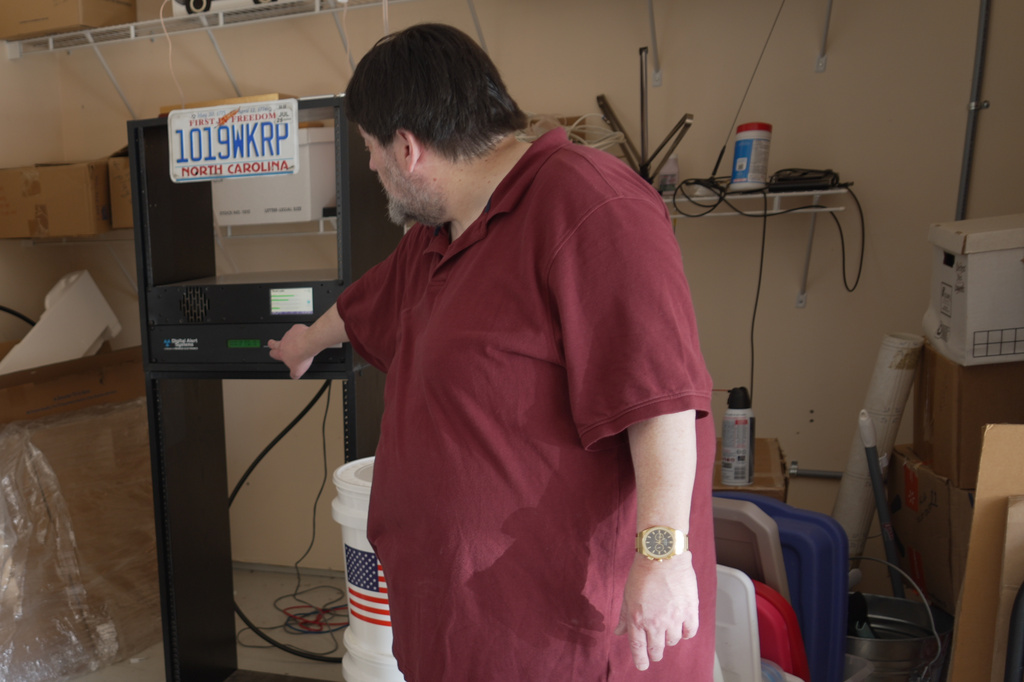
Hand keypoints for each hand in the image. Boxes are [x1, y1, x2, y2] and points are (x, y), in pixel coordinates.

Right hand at [267, 324, 314, 378]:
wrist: (309, 344)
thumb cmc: (302, 355)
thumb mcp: (298, 370)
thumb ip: (294, 374)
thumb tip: (294, 376)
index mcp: (282, 353)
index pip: (273, 353)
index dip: (273, 353)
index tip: (272, 353)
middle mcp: (284, 343)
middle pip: (274, 343)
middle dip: (272, 343)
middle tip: (271, 343)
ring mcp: (289, 335)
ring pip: (287, 336)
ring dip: (291, 338)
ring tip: (299, 342)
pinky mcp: (296, 328)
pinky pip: (297, 329)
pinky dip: (300, 331)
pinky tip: (305, 335)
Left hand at [614, 551, 698, 670]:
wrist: (663, 555)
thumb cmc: (643, 572)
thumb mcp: (627, 595)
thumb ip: (624, 617)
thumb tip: (618, 632)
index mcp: (638, 619)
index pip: (638, 648)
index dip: (640, 660)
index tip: (642, 666)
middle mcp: (656, 622)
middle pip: (657, 649)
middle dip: (655, 653)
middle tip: (655, 650)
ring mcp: (674, 618)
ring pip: (673, 641)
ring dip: (669, 638)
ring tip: (667, 627)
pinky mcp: (690, 610)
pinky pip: (690, 632)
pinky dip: (687, 633)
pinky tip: (683, 627)